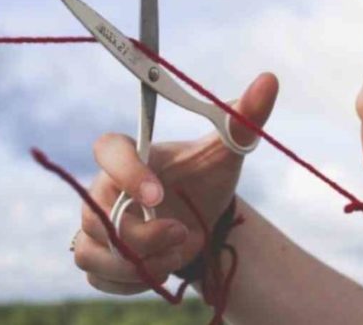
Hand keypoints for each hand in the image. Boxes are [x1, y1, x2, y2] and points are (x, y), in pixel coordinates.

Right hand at [73, 73, 277, 294]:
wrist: (203, 219)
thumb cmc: (206, 178)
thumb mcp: (227, 152)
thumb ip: (243, 119)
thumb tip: (270, 80)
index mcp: (129, 154)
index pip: (107, 151)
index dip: (126, 172)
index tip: (158, 194)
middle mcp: (103, 189)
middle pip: (100, 216)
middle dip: (144, 234)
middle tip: (184, 232)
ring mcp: (95, 226)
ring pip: (93, 252)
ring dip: (140, 263)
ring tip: (179, 253)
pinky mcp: (99, 258)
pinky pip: (99, 277)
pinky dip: (132, 282)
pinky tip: (162, 269)